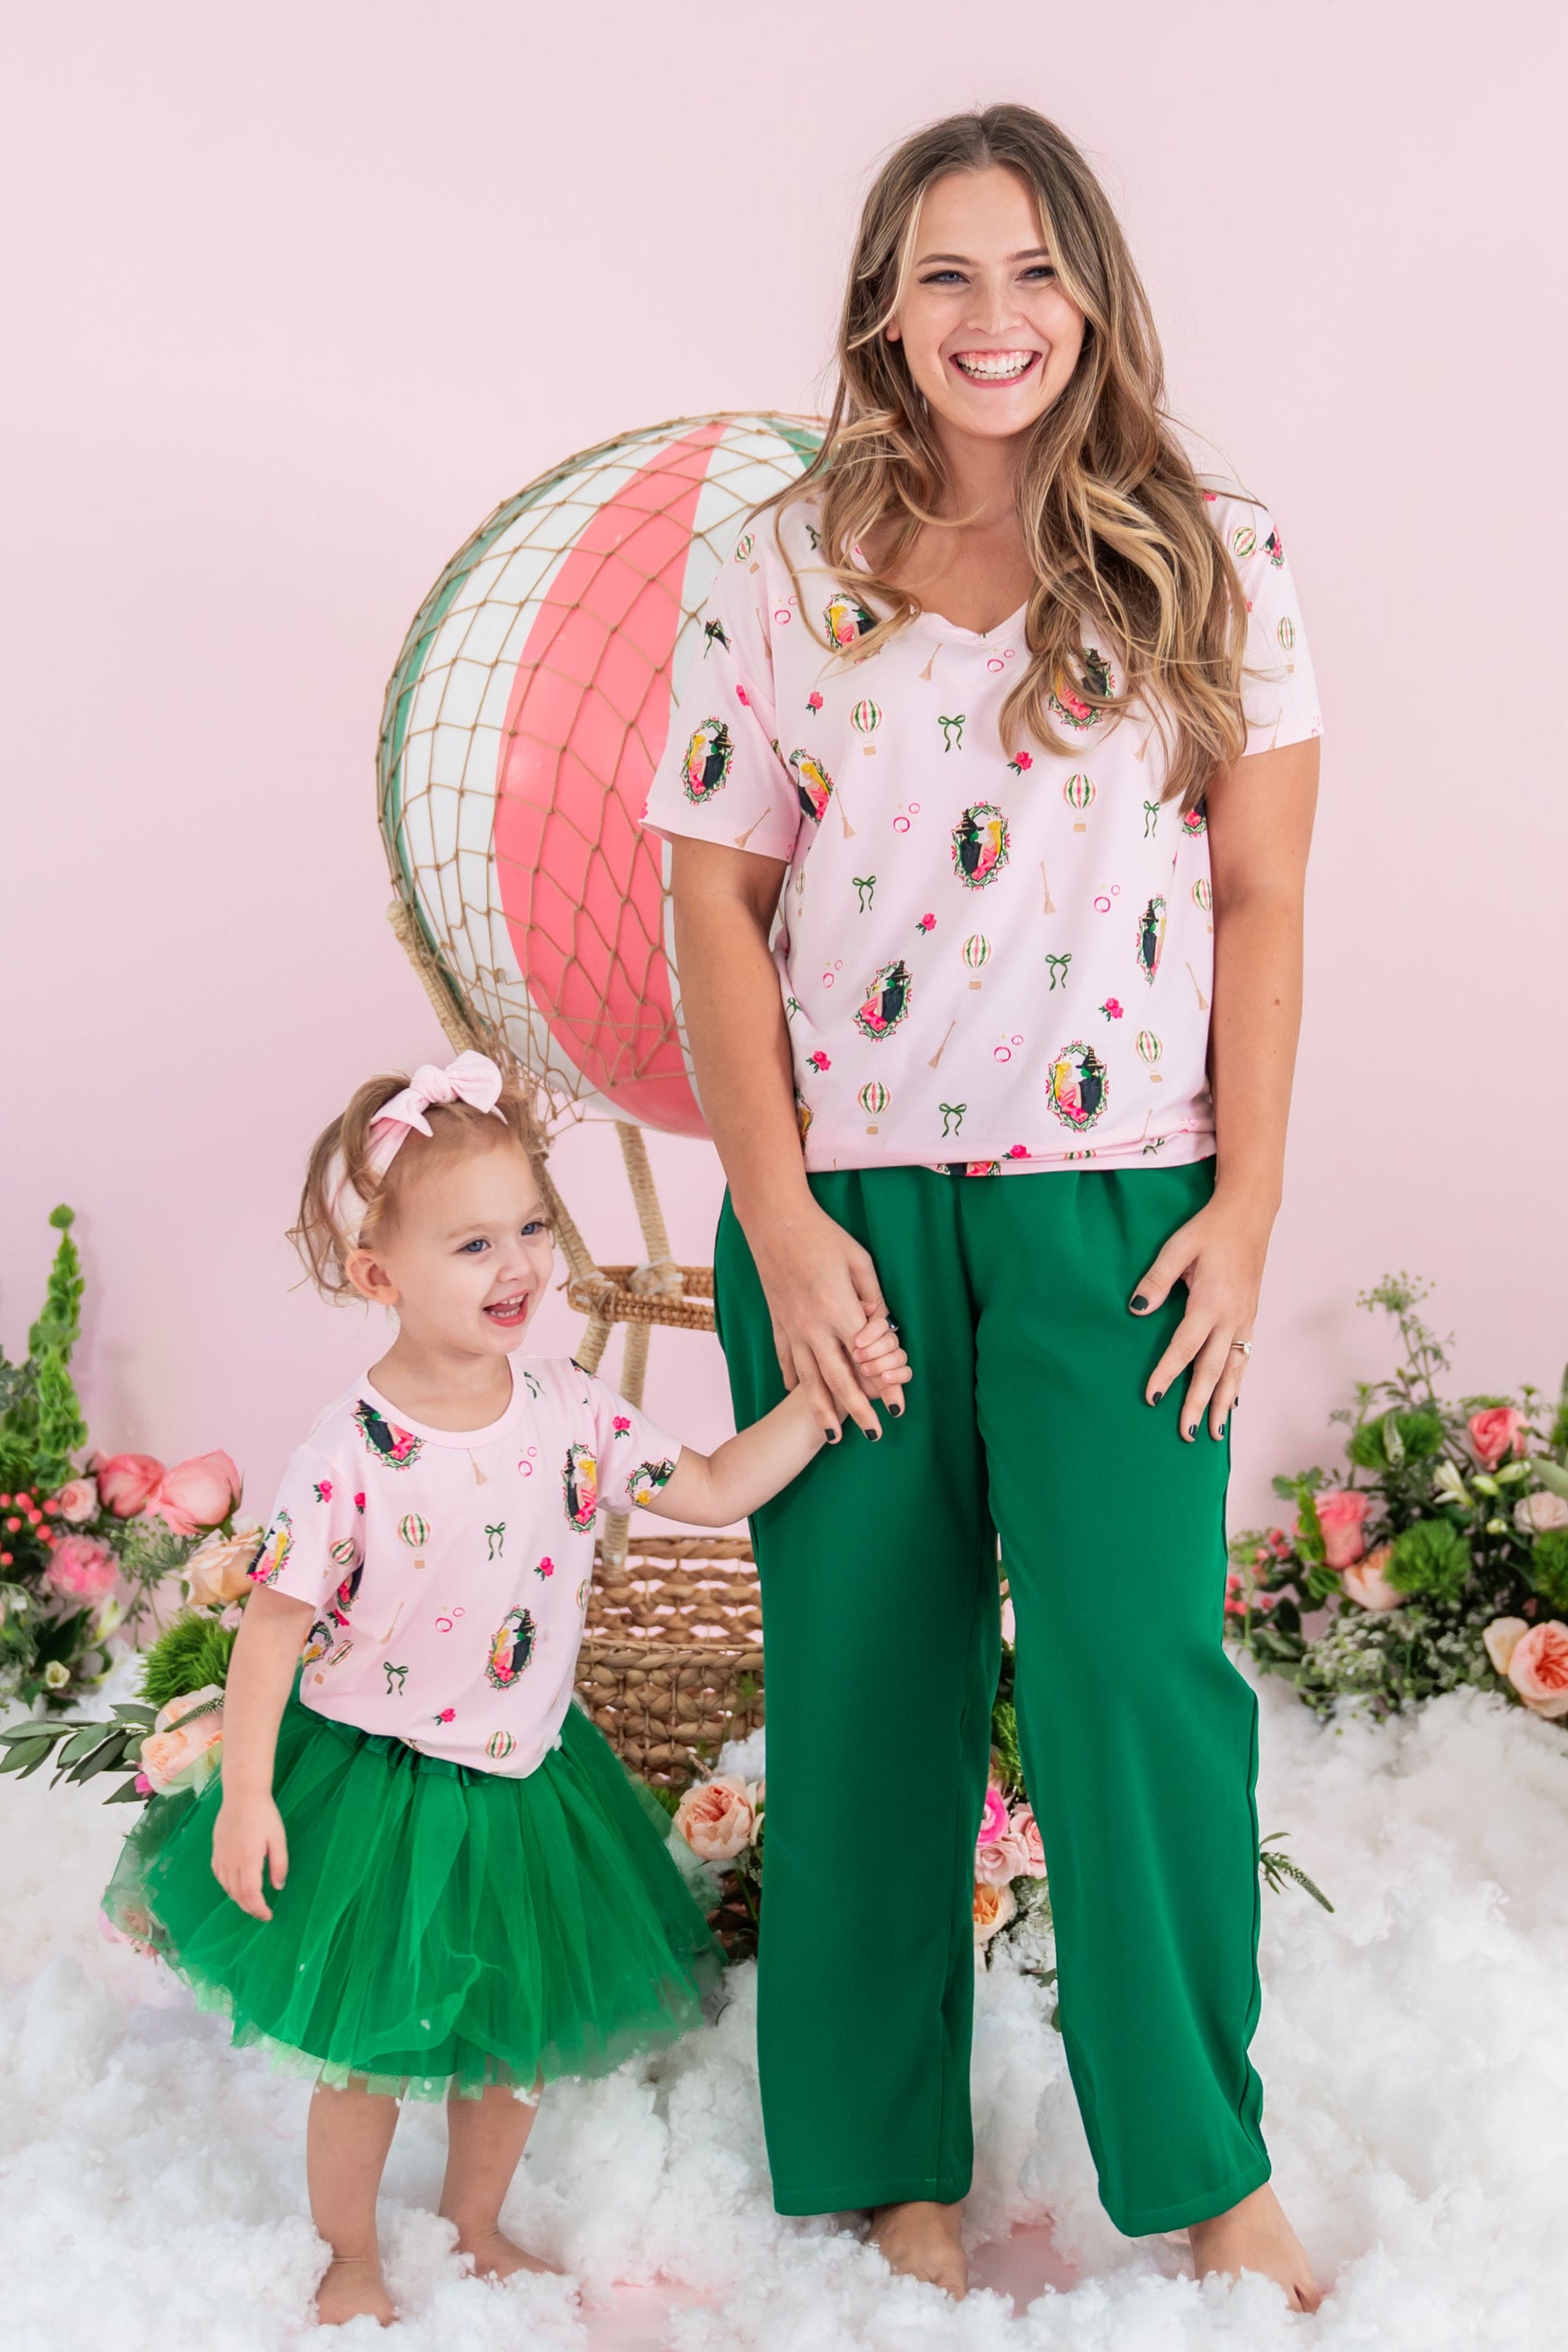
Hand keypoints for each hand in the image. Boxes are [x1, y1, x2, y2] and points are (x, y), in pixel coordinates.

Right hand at [211, 1790, 288, 1919]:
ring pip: (227, 1888)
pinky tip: (236, 1886)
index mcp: (248, 1861)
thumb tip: (278, 1887)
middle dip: (250, 1908)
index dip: (258, 1909)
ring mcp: (221, 1857)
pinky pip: (219, 1876)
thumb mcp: (278, 1839)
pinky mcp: (216, 1851)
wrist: (242, 1795)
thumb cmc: (264, 1815)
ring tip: (252, 1902)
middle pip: (237, 1895)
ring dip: (238, 1899)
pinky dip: (228, 1887)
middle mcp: (231, 1862)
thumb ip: (279, 1864)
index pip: (250, 1895)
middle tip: (262, 1913)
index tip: (268, 1916)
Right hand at [750, 1198, 898, 1441]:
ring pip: (807, 1379)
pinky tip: (797, 1395)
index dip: (884, 1385)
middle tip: (874, 1435)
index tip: (897, 1407)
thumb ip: (874, 1298)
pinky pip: (786, 1359)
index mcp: (839, 1309)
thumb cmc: (823, 1236)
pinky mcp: (777, 1323)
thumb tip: (883, 1328)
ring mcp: (791, 1328)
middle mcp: (813, 1326)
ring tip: (832, 1437)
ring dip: (821, 1410)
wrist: (775, 1221)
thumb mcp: (860, 1261)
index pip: (867, 1359)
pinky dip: (792, 1380)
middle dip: (856, 1410)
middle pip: (837, 1378)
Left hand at [1130, 1194, 1270, 1440]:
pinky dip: (1239, 1381)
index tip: (1152, 1398)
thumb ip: (1157, 1279)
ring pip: (1234, 1370)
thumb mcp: (1178, 1246)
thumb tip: (1137, 1308)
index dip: (1167, 1374)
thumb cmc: (1210, 1229)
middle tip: (1187, 1433)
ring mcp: (1245, 1318)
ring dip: (1224, 1402)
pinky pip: (1246, 1356)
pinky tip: (1234, 1399)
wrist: (1249, 1214)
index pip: (1184, 1348)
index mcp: (1210, 1302)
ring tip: (1216, 1433)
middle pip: (1212, 1369)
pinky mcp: (1251, 1316)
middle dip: (1200, 1403)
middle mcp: (1231, 1317)